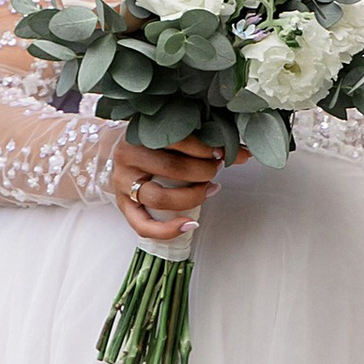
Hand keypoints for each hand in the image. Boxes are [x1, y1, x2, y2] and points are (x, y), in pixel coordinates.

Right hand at [110, 131, 226, 246]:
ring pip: (160, 198)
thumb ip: (201, 139)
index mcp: (139, 134)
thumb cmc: (152, 141)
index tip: (221, 151)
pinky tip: (190, 223)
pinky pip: (143, 226)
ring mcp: (123, 184)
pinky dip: (168, 230)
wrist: (119, 150)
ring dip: (192, 196)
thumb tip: (245, 153)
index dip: (204, 148)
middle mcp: (127, 158)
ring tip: (209, 188)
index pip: (176, 140)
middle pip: (171, 169)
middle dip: (202, 171)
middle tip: (216, 168)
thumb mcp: (170, 134)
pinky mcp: (123, 206)